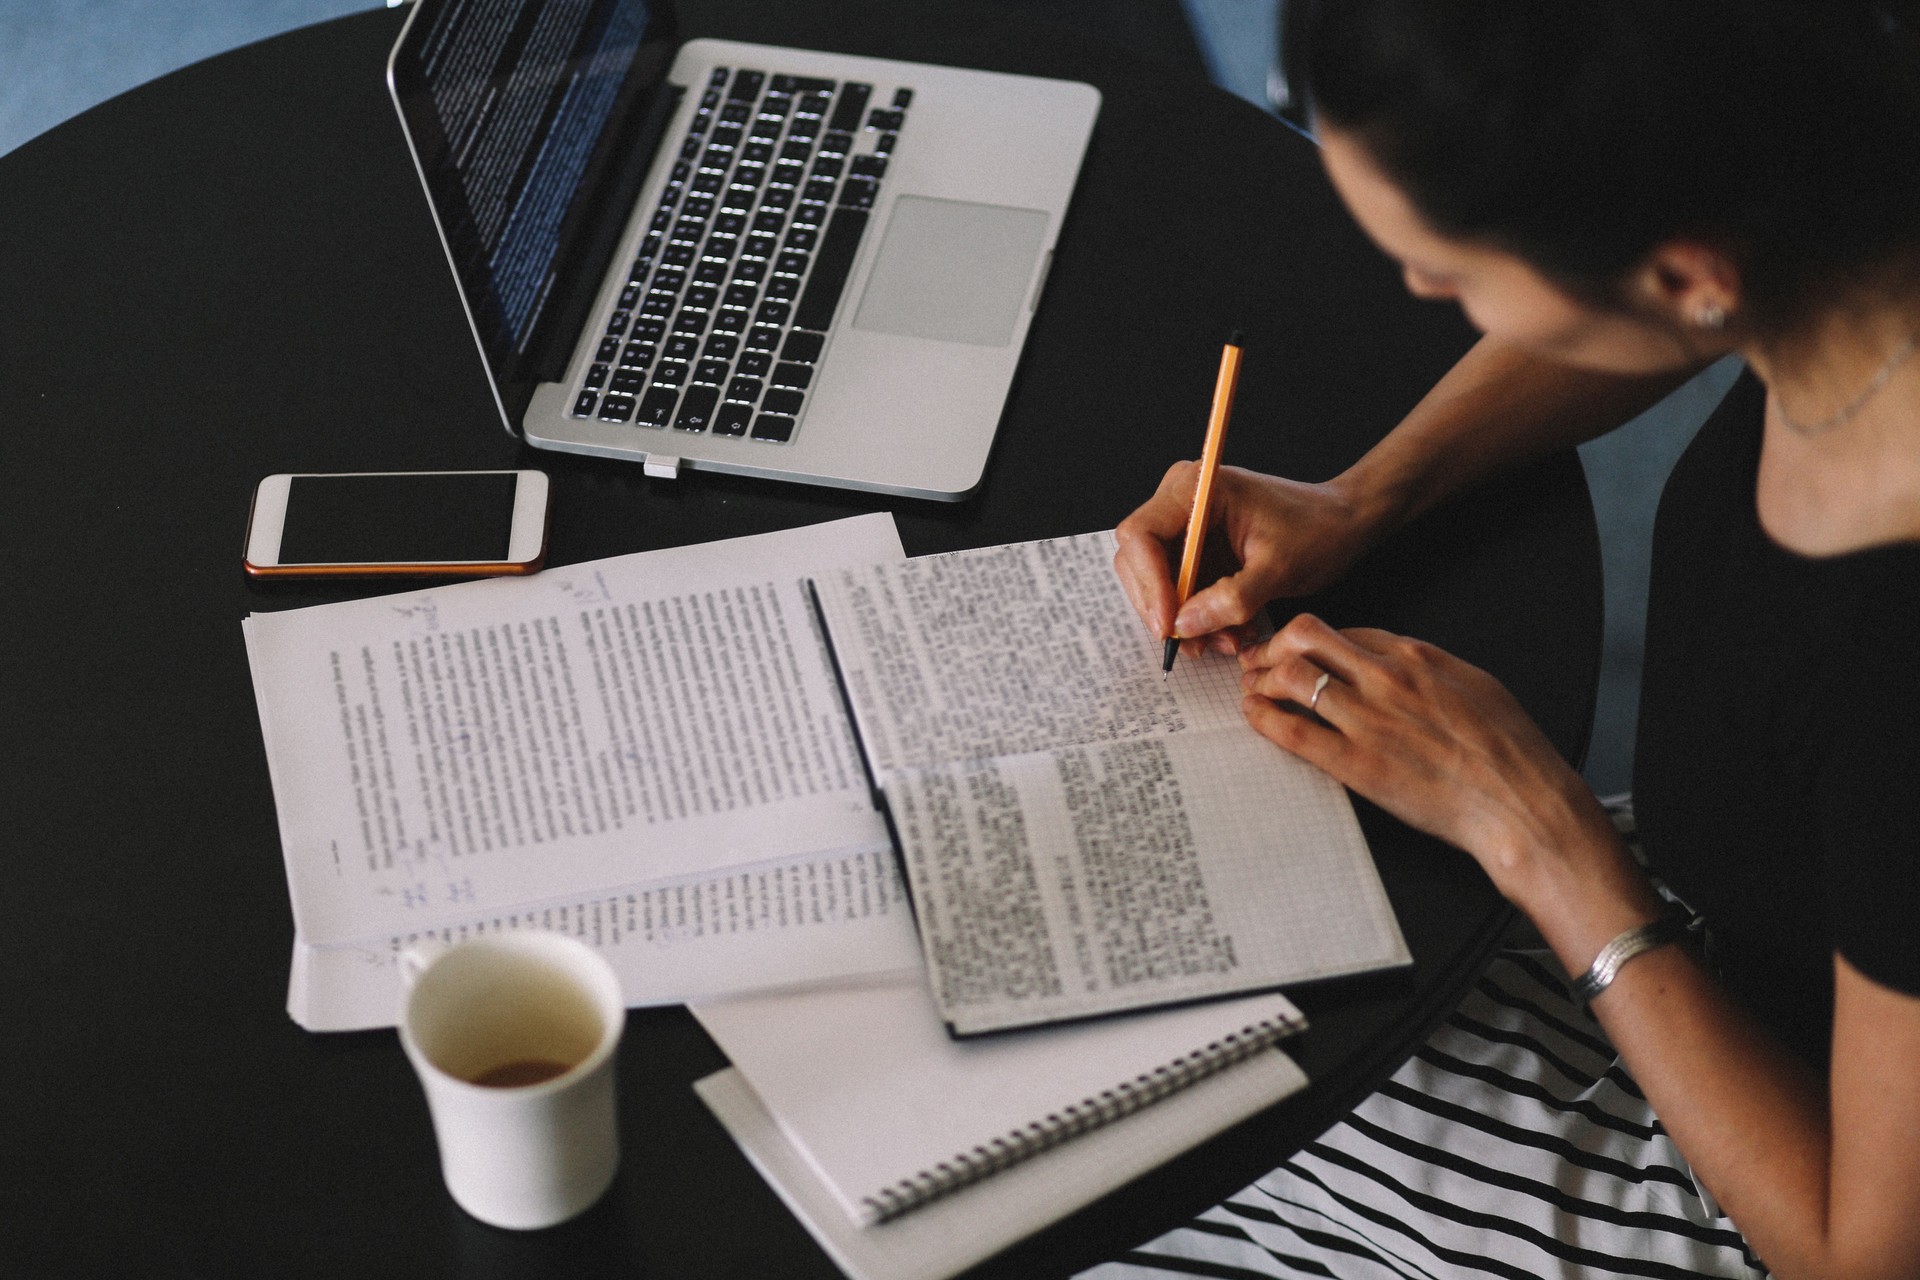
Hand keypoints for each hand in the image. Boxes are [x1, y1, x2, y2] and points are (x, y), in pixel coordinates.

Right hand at [1112, 463, 1379, 658]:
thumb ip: (1232, 598)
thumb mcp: (1280, 568)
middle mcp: (1180, 500)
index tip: (1169, 625)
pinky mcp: (1195, 549)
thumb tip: (1183, 625)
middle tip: (1193, 644)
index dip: (1149, 583)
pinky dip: (1196, 617)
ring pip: (1154, 580)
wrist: (1345, 523)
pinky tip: (1228, 633)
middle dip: (1162, 607)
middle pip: (1137, 560)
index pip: (1141, 534)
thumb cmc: (1319, 531)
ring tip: (1222, 642)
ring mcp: (1185, 525)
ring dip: (1182, 619)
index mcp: (1197, 487)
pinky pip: (1177, 589)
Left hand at [1237, 614, 1653, 926]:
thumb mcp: (1474, 685)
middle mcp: (1386, 678)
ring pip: (1291, 676)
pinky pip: (1293, 731)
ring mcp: (1368, 719)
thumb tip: (1399, 661)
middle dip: (1274, 646)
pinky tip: (1255, 717)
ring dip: (1261, 680)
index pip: (1344, 630)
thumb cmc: (1507, 751)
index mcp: (1416, 656)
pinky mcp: (1357, 763)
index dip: (1311, 640)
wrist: (1520, 802)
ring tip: (1253, 691)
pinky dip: (1264, 719)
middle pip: (1305, 636)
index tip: (1297, 652)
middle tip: (1259, 663)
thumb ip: (1429, 669)